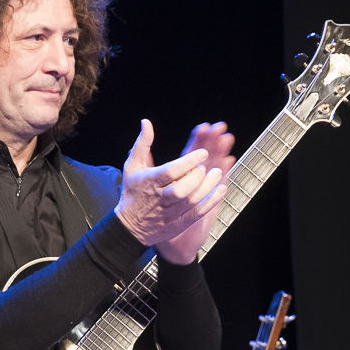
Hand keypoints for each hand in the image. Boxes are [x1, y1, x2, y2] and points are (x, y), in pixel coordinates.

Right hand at [114, 120, 229, 260]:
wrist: (129, 228)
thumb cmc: (133, 193)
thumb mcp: (132, 167)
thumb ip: (142, 144)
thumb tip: (146, 122)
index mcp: (150, 181)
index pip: (171, 171)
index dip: (189, 162)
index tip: (202, 153)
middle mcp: (161, 198)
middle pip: (183, 188)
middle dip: (198, 175)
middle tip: (204, 167)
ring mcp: (171, 212)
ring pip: (193, 200)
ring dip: (208, 186)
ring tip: (216, 174)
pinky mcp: (179, 223)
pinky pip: (198, 213)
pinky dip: (211, 201)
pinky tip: (220, 189)